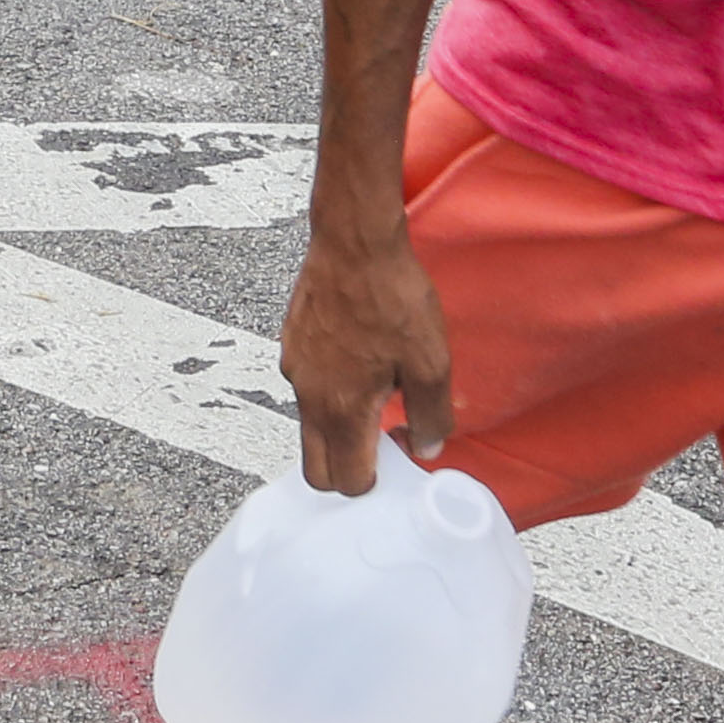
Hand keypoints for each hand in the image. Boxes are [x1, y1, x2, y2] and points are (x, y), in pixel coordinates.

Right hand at [279, 221, 454, 493]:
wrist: (354, 240)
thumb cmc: (393, 297)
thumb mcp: (431, 362)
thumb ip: (431, 414)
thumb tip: (427, 446)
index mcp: (341, 409)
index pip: (347, 481)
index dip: (376, 482)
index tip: (399, 454)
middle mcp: (308, 396)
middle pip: (317, 467)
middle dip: (347, 469)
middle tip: (382, 443)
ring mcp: (294, 369)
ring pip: (311, 425)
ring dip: (340, 427)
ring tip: (377, 388)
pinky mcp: (291, 343)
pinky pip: (307, 386)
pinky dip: (329, 391)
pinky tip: (360, 357)